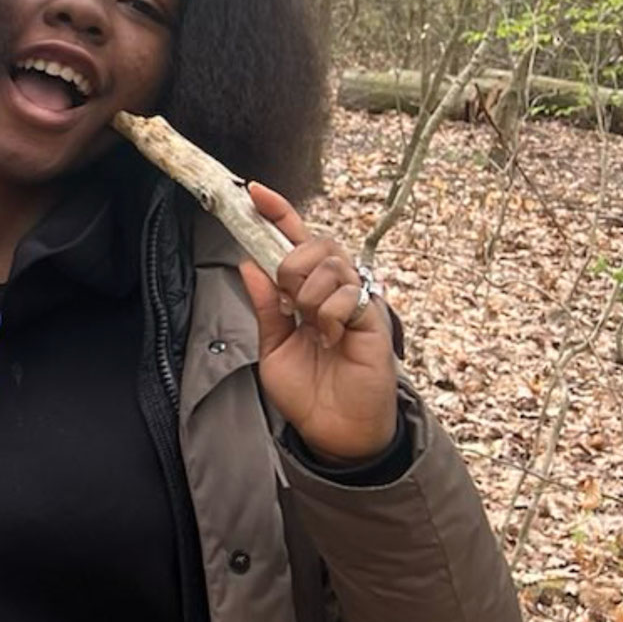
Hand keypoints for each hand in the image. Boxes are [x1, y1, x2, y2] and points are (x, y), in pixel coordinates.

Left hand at [236, 182, 398, 463]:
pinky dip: (329, 314)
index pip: (294, 241)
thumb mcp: (273, 345)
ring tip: (312, 329)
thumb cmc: (307, 391)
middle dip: (291, 263)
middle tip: (289, 299)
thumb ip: (266, 306)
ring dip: (309, 294)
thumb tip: (248, 263)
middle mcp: (336, 289)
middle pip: (316, 242)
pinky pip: (349, 294)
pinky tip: (329, 339)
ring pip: (331, 264)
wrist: (333, 430)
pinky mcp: (374, 318)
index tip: (254, 191)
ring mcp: (358, 301)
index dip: (278, 213)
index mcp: (308, 292)